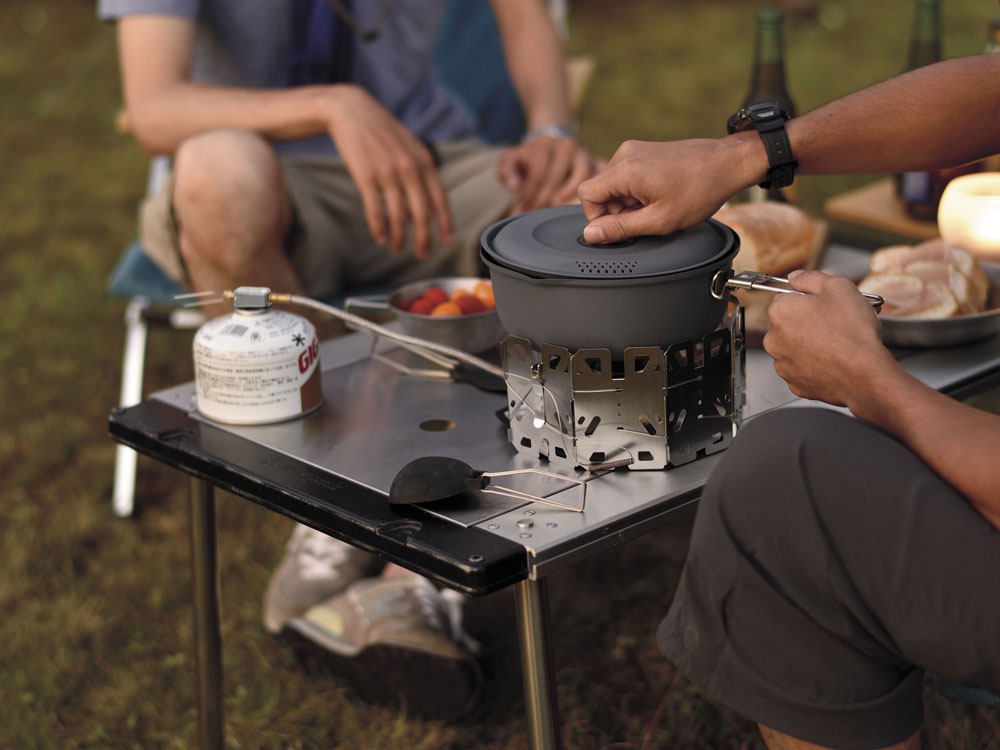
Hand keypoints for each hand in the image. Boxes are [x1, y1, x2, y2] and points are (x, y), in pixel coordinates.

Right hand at [324, 85, 452, 257]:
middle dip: (423, 240)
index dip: (445, 224)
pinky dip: (378, 228)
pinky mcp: (366, 176)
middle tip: (420, 255)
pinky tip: (379, 238)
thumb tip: (424, 205)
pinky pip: (375, 211)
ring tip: (396, 249)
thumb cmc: (381, 132)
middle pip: (422, 214)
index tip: (447, 242)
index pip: (440, 199)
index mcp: (424, 162)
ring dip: (398, 238)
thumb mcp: (409, 146)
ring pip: (398, 217)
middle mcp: (410, 169)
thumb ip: (420, 172)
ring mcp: (388, 173)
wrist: (350, 111)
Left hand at [497, 135, 604, 213]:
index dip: (530, 194)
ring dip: (567, 197)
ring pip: (579, 178)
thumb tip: (514, 186)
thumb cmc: (530, 156)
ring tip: (557, 209)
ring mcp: (584, 153)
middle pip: (555, 177)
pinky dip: (593, 191)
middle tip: (537, 214)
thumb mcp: (512, 159)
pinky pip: (598, 178)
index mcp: (544, 144)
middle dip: (544, 199)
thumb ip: (506, 171)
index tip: (524, 210)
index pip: (537, 173)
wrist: (551, 140)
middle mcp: (566, 146)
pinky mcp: (596, 161)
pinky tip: (583, 205)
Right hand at [577, 138, 753, 242]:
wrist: (727, 163)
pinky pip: (625, 175)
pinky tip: (659, 195)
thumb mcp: (659, 220)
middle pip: (600, 190)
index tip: (619, 227)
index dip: (597, 217)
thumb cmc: (699, 190)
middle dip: (616, 210)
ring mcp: (634, 149)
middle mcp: (625, 154)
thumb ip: (620, 228)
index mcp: (625, 170)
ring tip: (656, 206)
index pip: (586, 194)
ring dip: (628, 202)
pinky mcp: (643, 150)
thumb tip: (591, 234)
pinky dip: (636, 191)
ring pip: (613, 185)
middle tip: (646, 218)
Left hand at [763, 270, 891, 406]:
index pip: (785, 297)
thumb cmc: (853, 332)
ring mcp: (783, 363)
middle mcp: (774, 338)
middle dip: (808, 321)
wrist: (865, 373)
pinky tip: (832, 360)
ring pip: (795, 347)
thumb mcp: (838, 287)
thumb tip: (795, 276)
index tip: (822, 304)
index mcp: (780, 312)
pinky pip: (802, 368)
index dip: (807, 299)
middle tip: (834, 323)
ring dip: (810, 343)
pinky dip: (814, 364)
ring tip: (836, 343)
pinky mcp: (794, 382)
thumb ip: (811, 278)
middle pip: (789, 323)